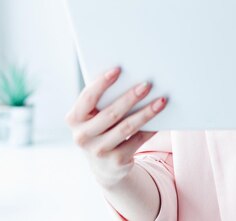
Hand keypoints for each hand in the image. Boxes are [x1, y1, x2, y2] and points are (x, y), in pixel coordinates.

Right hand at [65, 66, 167, 189]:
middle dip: (130, 98)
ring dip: (146, 112)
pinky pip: (138, 140)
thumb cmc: (101, 127)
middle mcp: (82, 136)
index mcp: (74, 118)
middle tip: (147, 85)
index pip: (88, 98)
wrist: (104, 165)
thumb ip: (102, 98)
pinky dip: (150, 128)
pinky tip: (161, 118)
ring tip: (161, 100)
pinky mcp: (116, 161)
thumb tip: (131, 76)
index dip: (102, 83)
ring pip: (127, 127)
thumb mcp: (94, 115)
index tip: (118, 69)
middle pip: (111, 113)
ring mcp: (98, 151)